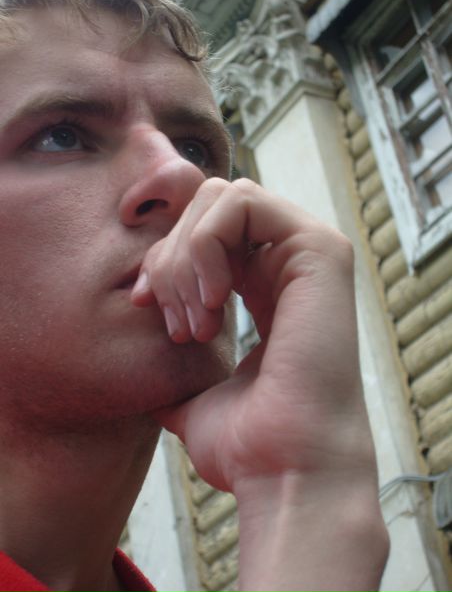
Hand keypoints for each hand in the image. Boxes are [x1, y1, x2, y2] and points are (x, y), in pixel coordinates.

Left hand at [132, 177, 387, 589]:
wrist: (285, 467)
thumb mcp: (194, 389)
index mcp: (265, 288)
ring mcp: (307, 253)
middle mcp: (288, 264)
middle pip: (204, 210)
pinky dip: (207, 244)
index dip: (161, 261)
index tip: (142, 306)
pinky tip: (215, 300)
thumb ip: (176, 359)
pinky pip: (242, 204)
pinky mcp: (320, 248)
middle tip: (178, 325)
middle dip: (171, 261)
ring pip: (220, 198)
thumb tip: (148, 352)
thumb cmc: (246, 440)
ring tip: (197, 320)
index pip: (200, 235)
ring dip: (187, 255)